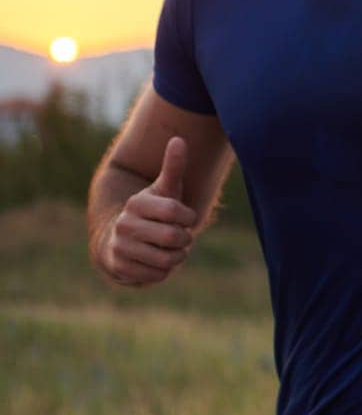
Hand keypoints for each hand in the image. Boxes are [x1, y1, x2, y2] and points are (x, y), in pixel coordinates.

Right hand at [97, 137, 196, 286]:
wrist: (121, 239)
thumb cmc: (153, 212)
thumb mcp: (165, 190)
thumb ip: (173, 167)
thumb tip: (178, 139)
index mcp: (136, 203)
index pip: (175, 212)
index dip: (188, 218)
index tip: (186, 218)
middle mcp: (124, 224)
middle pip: (173, 237)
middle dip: (184, 239)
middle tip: (180, 236)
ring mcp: (119, 246)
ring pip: (167, 260)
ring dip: (176, 256)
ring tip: (170, 249)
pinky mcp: (119, 267)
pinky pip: (157, 275)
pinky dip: (164, 271)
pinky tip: (157, 261)